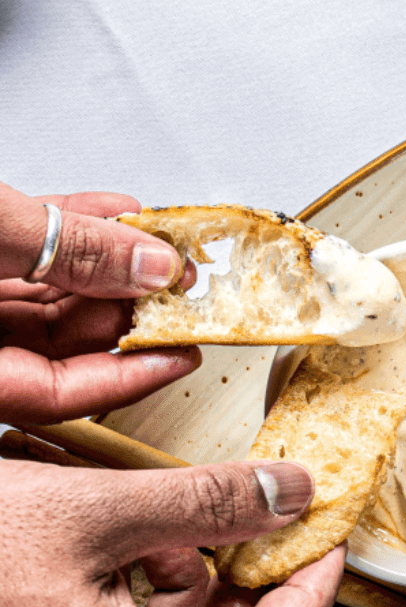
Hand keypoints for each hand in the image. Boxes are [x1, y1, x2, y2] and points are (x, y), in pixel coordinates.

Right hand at [0, 183, 198, 421]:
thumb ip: (69, 252)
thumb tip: (151, 267)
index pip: (60, 395)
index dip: (132, 376)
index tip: (184, 355)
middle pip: (57, 344)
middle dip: (124, 305)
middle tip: (176, 282)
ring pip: (42, 298)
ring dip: (102, 263)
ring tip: (150, 240)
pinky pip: (19, 259)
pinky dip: (62, 234)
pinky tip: (106, 212)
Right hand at [0, 459, 342, 606]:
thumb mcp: (88, 511)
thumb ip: (208, 504)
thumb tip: (291, 495)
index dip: (309, 588)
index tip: (328, 540)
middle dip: (233, 573)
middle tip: (248, 512)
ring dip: (173, 577)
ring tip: (132, 526)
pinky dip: (129, 596)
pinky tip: (97, 552)